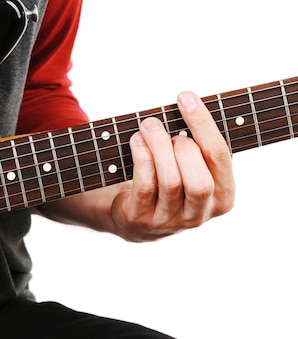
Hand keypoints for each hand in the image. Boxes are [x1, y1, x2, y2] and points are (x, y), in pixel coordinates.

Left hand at [111, 91, 234, 240]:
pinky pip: (146, 185)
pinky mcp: (141, 219)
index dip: (204, 125)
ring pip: (171, 182)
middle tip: (163, 126)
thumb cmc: (168, 180)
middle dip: (182, 146)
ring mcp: (170, 221)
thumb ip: (198, 143)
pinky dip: (142, 157)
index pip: (220, 158)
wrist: (134, 216)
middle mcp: (199, 214)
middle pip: (200, 180)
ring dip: (158, 146)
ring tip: (147, 126)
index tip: (186, 98)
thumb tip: (188, 101)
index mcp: (222, 198)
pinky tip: (136, 141)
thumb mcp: (191, 167)